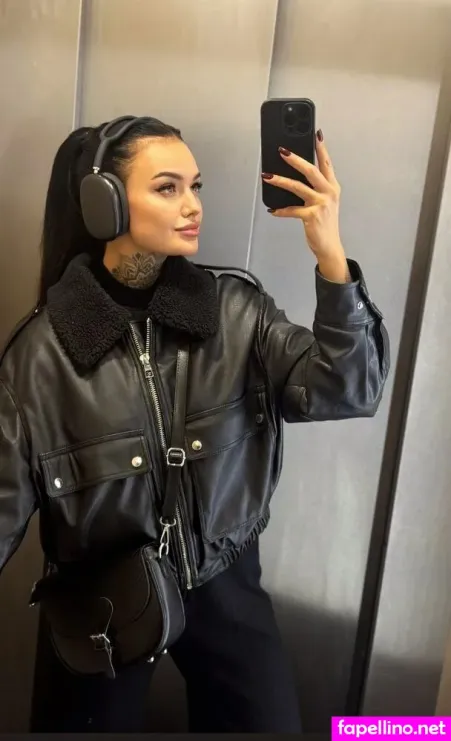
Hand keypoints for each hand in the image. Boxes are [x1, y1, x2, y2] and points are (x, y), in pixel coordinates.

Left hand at [262, 130, 350, 282]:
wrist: (329, 246)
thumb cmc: (325, 224)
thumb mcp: (325, 202)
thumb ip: (315, 189)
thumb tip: (295, 176)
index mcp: (332, 187)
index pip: (326, 163)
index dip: (321, 148)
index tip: (316, 134)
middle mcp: (328, 193)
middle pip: (311, 170)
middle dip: (295, 159)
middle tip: (282, 151)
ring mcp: (320, 204)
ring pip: (297, 187)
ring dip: (280, 180)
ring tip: (267, 176)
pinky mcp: (311, 216)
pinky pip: (291, 210)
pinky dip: (280, 210)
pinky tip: (272, 210)